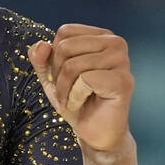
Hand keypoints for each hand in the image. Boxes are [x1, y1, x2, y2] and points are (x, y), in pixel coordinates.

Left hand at [27, 24, 133, 153]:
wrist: (94, 132)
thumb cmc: (76, 100)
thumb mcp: (51, 76)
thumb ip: (40, 57)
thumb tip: (41, 45)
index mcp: (102, 35)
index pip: (65, 32)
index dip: (55, 57)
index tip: (64, 76)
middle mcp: (116, 42)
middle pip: (66, 47)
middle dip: (58, 74)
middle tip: (68, 90)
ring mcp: (122, 61)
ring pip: (73, 65)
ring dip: (64, 89)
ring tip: (74, 99)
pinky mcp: (123, 81)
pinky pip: (84, 80)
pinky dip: (75, 97)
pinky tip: (83, 103)